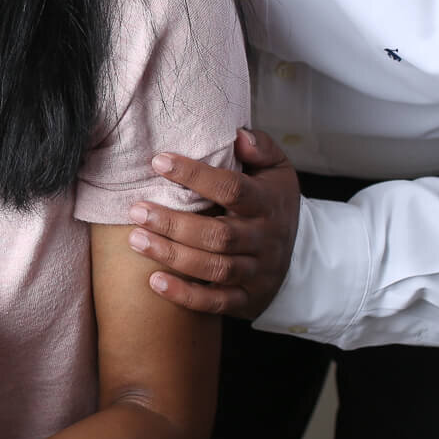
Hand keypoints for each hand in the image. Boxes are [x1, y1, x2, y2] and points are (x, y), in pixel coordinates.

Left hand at [129, 127, 299, 316]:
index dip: (195, 175)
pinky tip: (154, 282)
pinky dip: (185, 296)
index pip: (232, 189)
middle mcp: (264, 240)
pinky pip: (215, 303)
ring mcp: (256, 272)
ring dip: (172, 256)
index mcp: (268, 204)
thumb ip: (259, 148)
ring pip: (214, 269)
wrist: (302, 256)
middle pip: (219, 235)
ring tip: (135, 239)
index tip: (158, 161)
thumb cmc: (272, 202)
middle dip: (174, 224)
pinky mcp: (246, 300)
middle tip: (136, 210)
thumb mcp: (277, 170)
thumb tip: (237, 135)